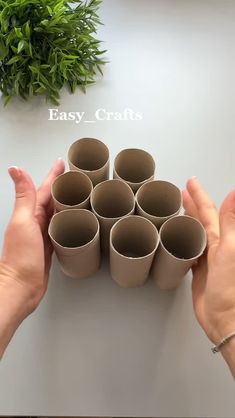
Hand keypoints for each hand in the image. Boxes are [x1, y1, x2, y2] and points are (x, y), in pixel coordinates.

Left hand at [0, 159, 64, 316]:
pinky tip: (76, 220)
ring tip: (81, 195)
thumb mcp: (23, 222)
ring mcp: (43, 234)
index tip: (64, 163)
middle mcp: (36, 222)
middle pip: (53, 199)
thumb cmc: (21, 257)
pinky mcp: (50, 246)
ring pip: (58, 213)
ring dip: (68, 202)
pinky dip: (68, 221)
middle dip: (64, 186)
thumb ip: (23, 196)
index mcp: (30, 213)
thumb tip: (16, 169)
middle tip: (78, 177)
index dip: (54, 175)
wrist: (21, 286)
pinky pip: (61, 228)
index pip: (45, 189)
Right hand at [183, 177, 234, 345]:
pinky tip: (176, 241)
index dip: (200, 196)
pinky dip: (182, 244)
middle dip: (192, 205)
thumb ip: (231, 222)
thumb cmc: (231, 288)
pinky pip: (189, 252)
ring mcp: (208, 260)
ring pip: (194, 235)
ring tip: (176, 212)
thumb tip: (234, 193)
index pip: (210, 211)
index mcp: (224, 239)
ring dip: (186, 222)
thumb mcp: (231, 249)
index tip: (191, 183)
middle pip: (201, 220)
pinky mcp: (199, 273)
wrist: (226, 319)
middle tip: (181, 192)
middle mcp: (217, 247)